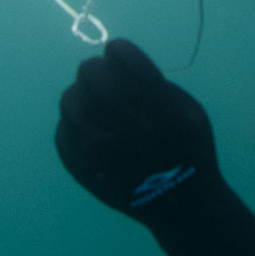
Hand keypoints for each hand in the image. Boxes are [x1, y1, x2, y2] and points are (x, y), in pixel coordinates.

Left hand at [55, 38, 217, 220]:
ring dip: (82, 94)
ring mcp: (98, 149)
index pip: (121, 56)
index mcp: (156, 104)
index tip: (117, 52)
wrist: (181, 205)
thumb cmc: (190, 149)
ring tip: (92, 102)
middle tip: (101, 74)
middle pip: (91, 73)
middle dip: (98, 68)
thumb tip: (117, 62)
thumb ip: (156, 82)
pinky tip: (89, 127)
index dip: (118, 49)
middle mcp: (124, 124)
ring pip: (70, 99)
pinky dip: (74, 124)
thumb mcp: (191, 110)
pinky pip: (63, 130)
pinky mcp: (81, 167)